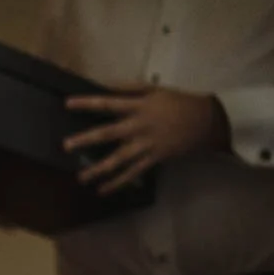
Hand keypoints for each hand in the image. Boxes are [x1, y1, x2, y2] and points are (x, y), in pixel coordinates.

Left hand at [64, 85, 229, 194]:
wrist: (207, 120)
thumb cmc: (178, 102)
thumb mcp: (155, 90)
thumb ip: (129, 88)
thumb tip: (105, 85)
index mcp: (139, 106)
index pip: (109, 103)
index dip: (88, 103)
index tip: (67, 104)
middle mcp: (140, 125)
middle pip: (109, 132)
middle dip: (86, 139)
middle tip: (66, 146)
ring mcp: (147, 144)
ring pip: (120, 158)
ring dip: (99, 169)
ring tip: (80, 178)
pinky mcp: (155, 158)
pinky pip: (133, 172)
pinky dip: (118, 182)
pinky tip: (103, 190)